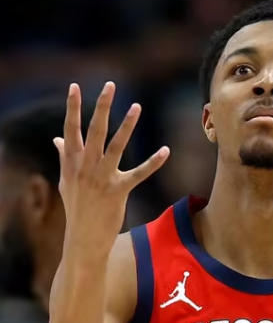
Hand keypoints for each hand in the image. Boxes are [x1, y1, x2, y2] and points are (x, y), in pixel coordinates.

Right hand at [54, 82, 168, 254]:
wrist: (83, 237)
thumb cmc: (76, 207)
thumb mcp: (65, 180)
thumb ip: (63, 157)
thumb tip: (56, 138)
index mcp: (72, 161)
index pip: (71, 128)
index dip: (72, 106)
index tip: (75, 86)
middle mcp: (86, 166)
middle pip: (94, 130)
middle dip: (102, 106)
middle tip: (111, 85)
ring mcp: (102, 178)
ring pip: (116, 146)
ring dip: (126, 126)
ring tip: (136, 107)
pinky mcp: (118, 191)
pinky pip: (139, 174)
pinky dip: (153, 163)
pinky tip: (165, 151)